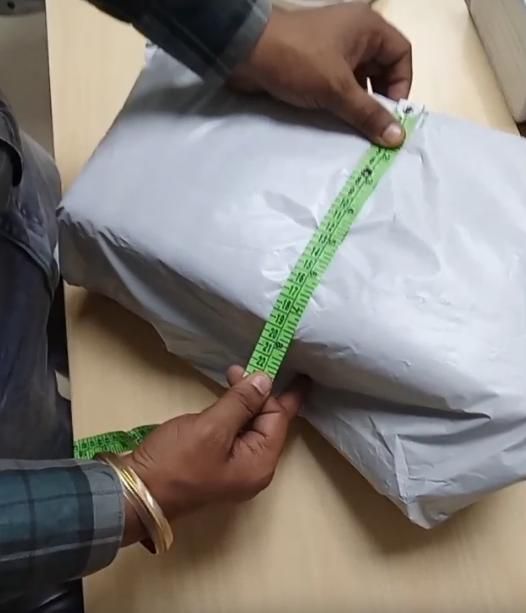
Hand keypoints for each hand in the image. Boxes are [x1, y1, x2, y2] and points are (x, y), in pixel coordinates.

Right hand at [121, 367, 307, 542]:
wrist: (136, 493)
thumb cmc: (176, 462)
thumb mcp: (211, 427)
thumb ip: (241, 403)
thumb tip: (266, 381)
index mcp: (260, 464)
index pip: (277, 419)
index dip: (267, 392)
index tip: (250, 367)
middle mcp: (255, 469)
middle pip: (268, 424)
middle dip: (258, 395)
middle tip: (237, 370)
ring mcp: (236, 470)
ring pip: (251, 428)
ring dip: (244, 403)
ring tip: (232, 377)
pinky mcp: (219, 466)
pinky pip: (236, 436)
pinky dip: (232, 416)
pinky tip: (225, 401)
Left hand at [231, 4, 411, 146]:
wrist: (245, 52)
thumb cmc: (299, 61)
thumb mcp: (338, 90)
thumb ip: (368, 114)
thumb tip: (398, 138)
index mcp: (368, 28)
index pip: (401, 54)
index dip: (401, 84)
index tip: (391, 113)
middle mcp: (354, 35)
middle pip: (381, 69)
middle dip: (379, 98)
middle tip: (374, 127)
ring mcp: (333, 49)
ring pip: (357, 80)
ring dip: (358, 104)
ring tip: (355, 128)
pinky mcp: (314, 64)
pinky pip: (337, 85)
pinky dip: (340, 102)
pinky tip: (336, 122)